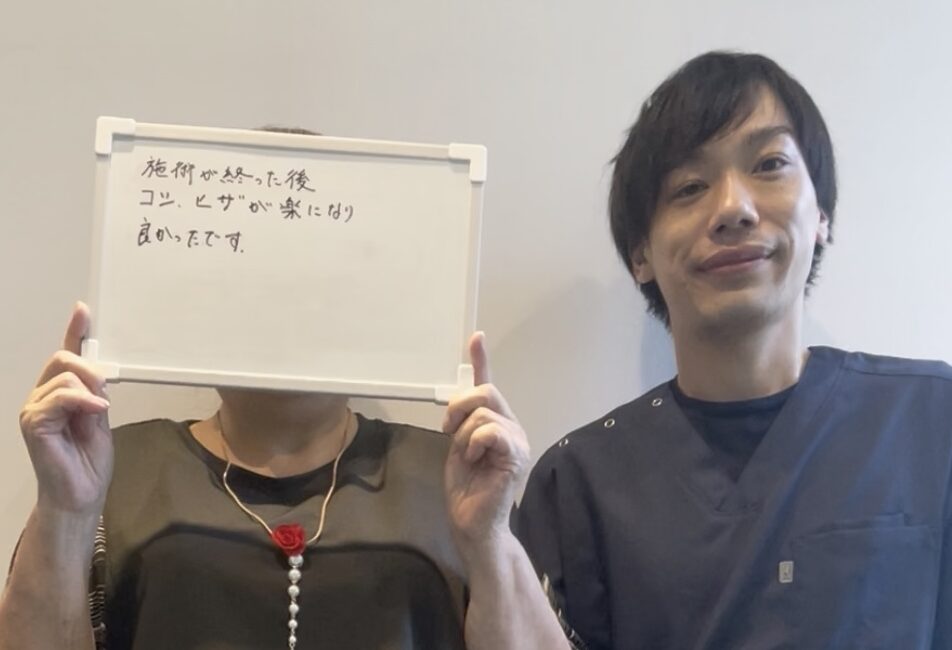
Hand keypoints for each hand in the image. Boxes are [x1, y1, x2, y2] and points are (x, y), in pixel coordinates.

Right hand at [18, 302, 112, 515]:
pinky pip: (60, 396)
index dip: (74, 331)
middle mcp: (42, 397)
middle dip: (90, 369)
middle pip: (63, 359)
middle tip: (103, 394)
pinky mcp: (33, 422)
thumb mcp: (100, 418)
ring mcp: (34, 409)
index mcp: (60, 393)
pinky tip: (97, 412)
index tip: (82, 311)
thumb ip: (95, 393)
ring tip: (98, 414)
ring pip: (65, 376)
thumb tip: (98, 372)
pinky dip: (83, 400)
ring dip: (90, 390)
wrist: (82, 493)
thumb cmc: (89, 461)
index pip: (64, 356)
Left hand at [443, 332, 529, 553]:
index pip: (489, 384)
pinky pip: (490, 430)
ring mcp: (518, 440)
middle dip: (459, 406)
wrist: (473, 524)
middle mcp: (513, 426)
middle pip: (486, 391)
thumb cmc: (466, 489)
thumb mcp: (458, 445)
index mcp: (499, 422)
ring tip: (467, 456)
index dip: (481, 360)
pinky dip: (474, 443)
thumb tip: (459, 398)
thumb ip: (463, 422)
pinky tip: (475, 460)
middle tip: (449, 430)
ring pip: (483, 412)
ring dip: (463, 434)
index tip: (476, 337)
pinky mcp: (516, 454)